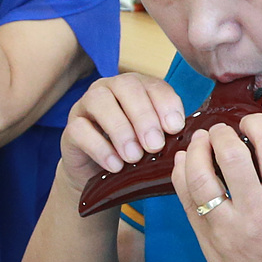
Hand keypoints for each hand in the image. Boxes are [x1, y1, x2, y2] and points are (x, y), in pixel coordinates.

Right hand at [58, 72, 186, 189]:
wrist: (99, 177)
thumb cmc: (133, 154)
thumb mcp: (154, 142)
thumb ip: (169, 134)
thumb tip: (192, 138)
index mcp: (137, 88)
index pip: (154, 85)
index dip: (165, 104)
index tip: (175, 128)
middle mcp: (111, 89)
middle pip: (127, 88)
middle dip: (144, 116)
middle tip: (155, 144)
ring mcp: (86, 106)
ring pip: (100, 101)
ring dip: (121, 129)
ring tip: (134, 157)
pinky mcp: (70, 129)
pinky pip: (80, 130)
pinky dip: (99, 148)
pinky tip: (115, 165)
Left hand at [174, 113, 261, 261]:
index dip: (257, 123)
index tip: (251, 122)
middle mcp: (255, 213)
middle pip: (228, 153)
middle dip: (220, 133)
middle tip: (220, 130)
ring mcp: (226, 230)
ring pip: (198, 176)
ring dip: (195, 150)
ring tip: (199, 141)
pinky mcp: (207, 244)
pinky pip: (186, 202)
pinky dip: (181, 176)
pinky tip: (183, 163)